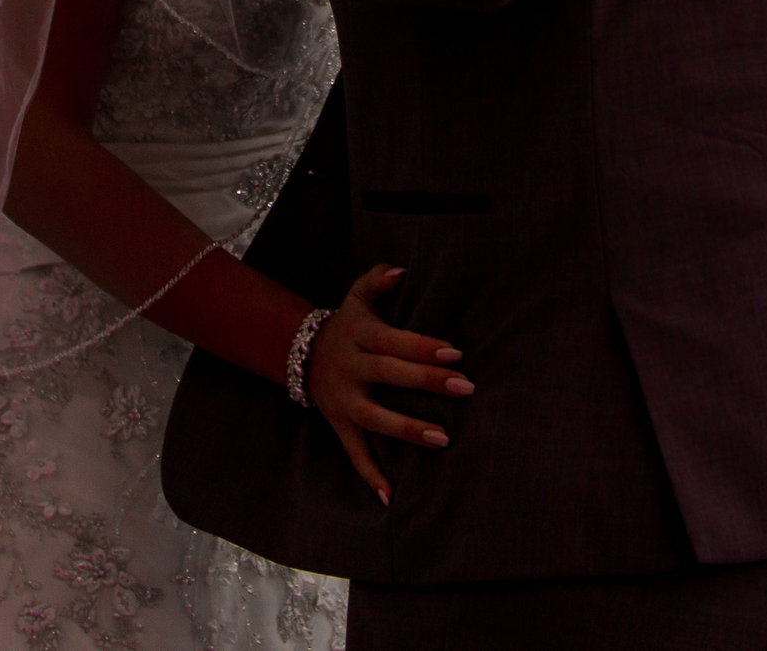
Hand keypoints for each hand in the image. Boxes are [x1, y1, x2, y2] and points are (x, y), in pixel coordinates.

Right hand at [308, 264, 470, 504]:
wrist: (300, 353)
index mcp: (359, 335)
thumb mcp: (357, 296)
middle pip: (390, 375)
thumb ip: (378, 280)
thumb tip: (402, 271)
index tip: (457, 352)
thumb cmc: (348, 323)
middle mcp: (350, 368)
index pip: (395, 341)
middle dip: (428, 381)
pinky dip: (370, 476)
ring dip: (407, 430)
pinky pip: (354, 452)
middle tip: (465, 388)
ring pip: (374, 418)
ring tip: (443, 440)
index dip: (424, 346)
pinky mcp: (339, 424)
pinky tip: (391, 497)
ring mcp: (343, 400)